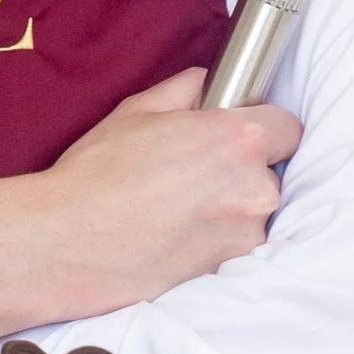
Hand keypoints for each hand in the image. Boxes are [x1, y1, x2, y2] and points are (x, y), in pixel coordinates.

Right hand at [33, 67, 300, 307]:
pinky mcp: (228, 269)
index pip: (287, 127)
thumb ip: (184, 90)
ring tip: (177, 210)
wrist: (67, 243)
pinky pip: (235, 246)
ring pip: (252, 212)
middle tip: (192, 175)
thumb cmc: (96, 175)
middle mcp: (253, 187)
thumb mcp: (136, 112)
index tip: (236, 136)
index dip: (261, 128)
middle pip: (270, 172)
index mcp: (238, 138)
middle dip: (240, 171)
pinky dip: (213, 240)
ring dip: (228, 209)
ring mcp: (245, 234)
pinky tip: (174, 235)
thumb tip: (204, 84)